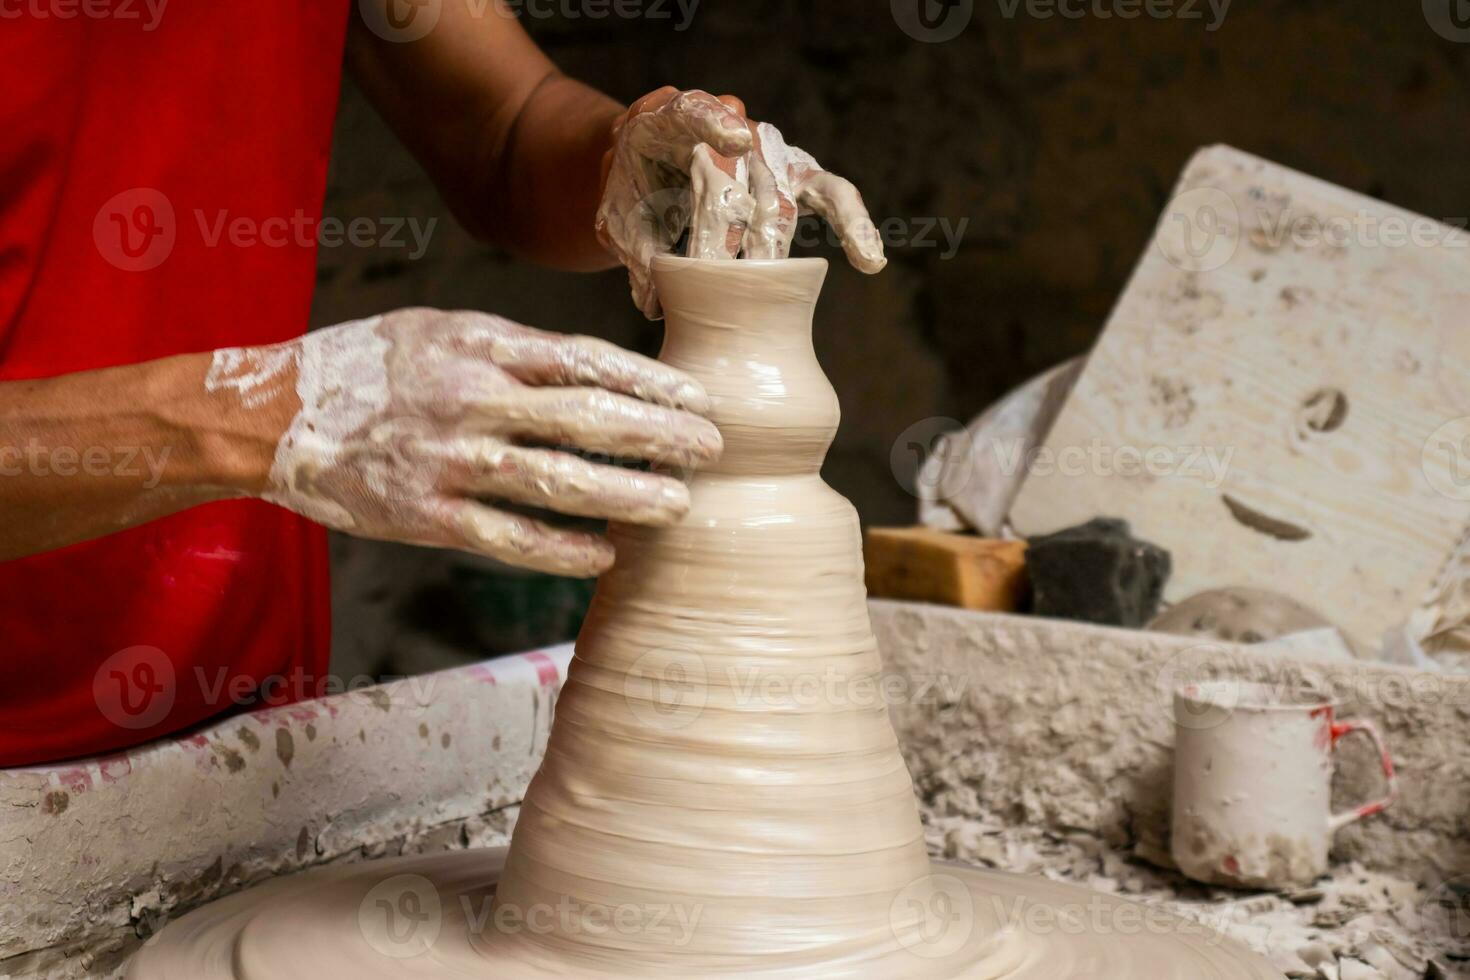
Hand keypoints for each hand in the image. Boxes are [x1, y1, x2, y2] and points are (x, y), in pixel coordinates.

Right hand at [210, 310, 720, 576]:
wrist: (272, 413)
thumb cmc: (368, 366)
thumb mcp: (440, 331)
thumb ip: (512, 350)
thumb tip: (594, 370)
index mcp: (481, 345)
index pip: (586, 361)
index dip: (651, 382)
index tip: (700, 398)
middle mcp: (473, 398)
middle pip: (588, 417)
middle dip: (660, 435)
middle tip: (713, 449)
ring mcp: (450, 459)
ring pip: (558, 480)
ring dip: (626, 494)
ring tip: (677, 505)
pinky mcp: (426, 514)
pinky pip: (507, 537)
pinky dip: (560, 547)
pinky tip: (604, 554)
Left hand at [597, 87, 886, 318]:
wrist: (651, 170)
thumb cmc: (635, 188)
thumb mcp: (617, 213)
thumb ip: (633, 249)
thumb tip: (655, 303)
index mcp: (674, 119)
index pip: (696, 110)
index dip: (717, 123)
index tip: (736, 142)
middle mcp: (732, 126)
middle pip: (736, 181)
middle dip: (726, 236)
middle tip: (711, 279)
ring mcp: (769, 151)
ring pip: (780, 199)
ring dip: (773, 250)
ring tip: (780, 285)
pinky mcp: (798, 176)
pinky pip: (833, 195)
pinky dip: (854, 225)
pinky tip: (869, 260)